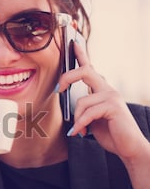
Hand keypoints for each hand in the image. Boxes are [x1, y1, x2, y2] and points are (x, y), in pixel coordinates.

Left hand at [57, 42, 149, 188]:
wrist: (129, 147)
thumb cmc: (109, 132)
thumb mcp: (90, 118)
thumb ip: (82, 107)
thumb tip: (66, 102)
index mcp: (101, 89)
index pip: (89, 67)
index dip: (81, 54)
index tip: (73, 41)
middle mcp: (107, 89)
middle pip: (84, 71)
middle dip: (68, 77)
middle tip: (59, 89)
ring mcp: (112, 96)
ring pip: (81, 101)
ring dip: (77, 119)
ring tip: (79, 130)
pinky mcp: (113, 107)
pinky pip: (87, 113)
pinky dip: (80, 125)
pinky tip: (80, 133)